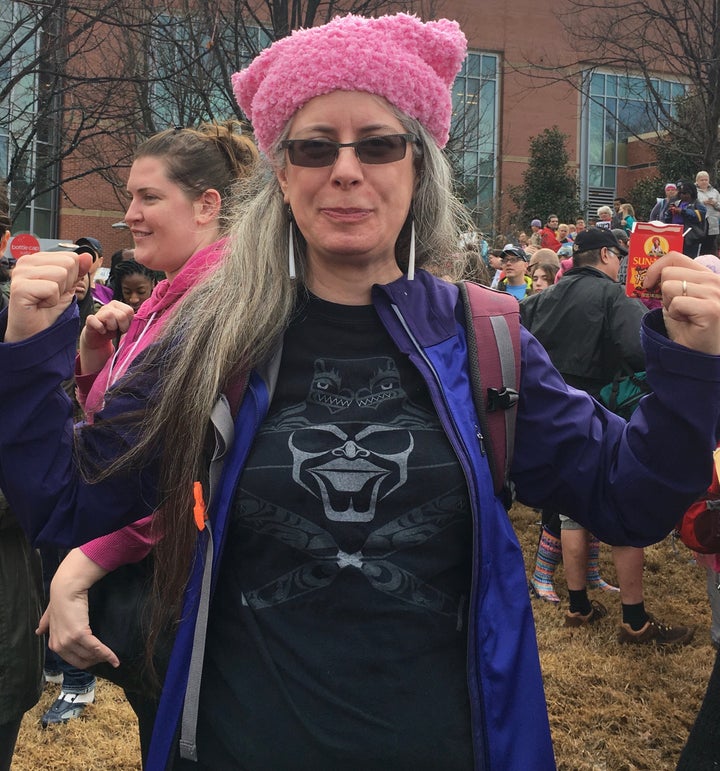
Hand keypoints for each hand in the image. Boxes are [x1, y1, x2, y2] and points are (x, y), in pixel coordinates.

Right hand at [5, 251, 93, 342]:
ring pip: (61, 274)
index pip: (72, 256)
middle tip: (51, 296)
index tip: (57, 289)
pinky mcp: (19, 287)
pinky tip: (40, 305)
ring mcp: (20, 273)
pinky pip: (52, 288)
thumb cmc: (48, 310)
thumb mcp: (69, 287)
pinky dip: (52, 301)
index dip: (72, 276)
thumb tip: (88, 256)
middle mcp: (26, 261)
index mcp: (38, 258)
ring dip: (59, 293)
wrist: (35, 332)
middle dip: (67, 284)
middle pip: (68, 263)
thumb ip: (78, 270)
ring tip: (45, 300)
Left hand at [36, 549, 119, 669]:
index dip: (85, 661)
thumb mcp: (50, 614)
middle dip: (95, 661)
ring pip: (90, 655)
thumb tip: (38, 631)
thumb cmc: (60, 599)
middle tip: (106, 657)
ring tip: (113, 657)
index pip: (72, 660)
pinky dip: (107, 655)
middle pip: (81, 661)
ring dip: (102, 658)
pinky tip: (115, 659)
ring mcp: (69, 641)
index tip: (96, 658)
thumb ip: (45, 623)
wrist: (66, 588)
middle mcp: (60, 646)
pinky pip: (96, 648)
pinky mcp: (80, 635)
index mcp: (54, 644)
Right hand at [79, 301, 135, 374]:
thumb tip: (145, 321)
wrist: (99, 339)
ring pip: (109, 315)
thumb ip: (134, 322)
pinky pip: (95, 320)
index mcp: (118, 306)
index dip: (129, 322)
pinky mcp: (90, 320)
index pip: (129, 310)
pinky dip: (100, 328)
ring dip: (112, 326)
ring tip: (109, 329)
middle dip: (122, 326)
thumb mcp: (126, 326)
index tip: (125, 327)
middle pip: (121, 314)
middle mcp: (108, 306)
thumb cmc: (114, 331)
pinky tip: (102, 331)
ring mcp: (98, 312)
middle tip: (117, 330)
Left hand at [643, 252, 719, 354]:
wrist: (699, 354)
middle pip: (668, 272)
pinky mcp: (711, 309)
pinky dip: (675, 315)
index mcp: (707, 275)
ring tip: (683, 315)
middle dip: (664, 292)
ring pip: (670, 287)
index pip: (675, 257)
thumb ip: (669, 283)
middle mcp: (715, 280)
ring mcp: (715, 294)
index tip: (648, 283)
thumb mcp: (676, 299)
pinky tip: (687, 322)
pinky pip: (676, 303)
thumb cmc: (689, 328)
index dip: (655, 268)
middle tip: (676, 308)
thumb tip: (647, 273)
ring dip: (670, 305)